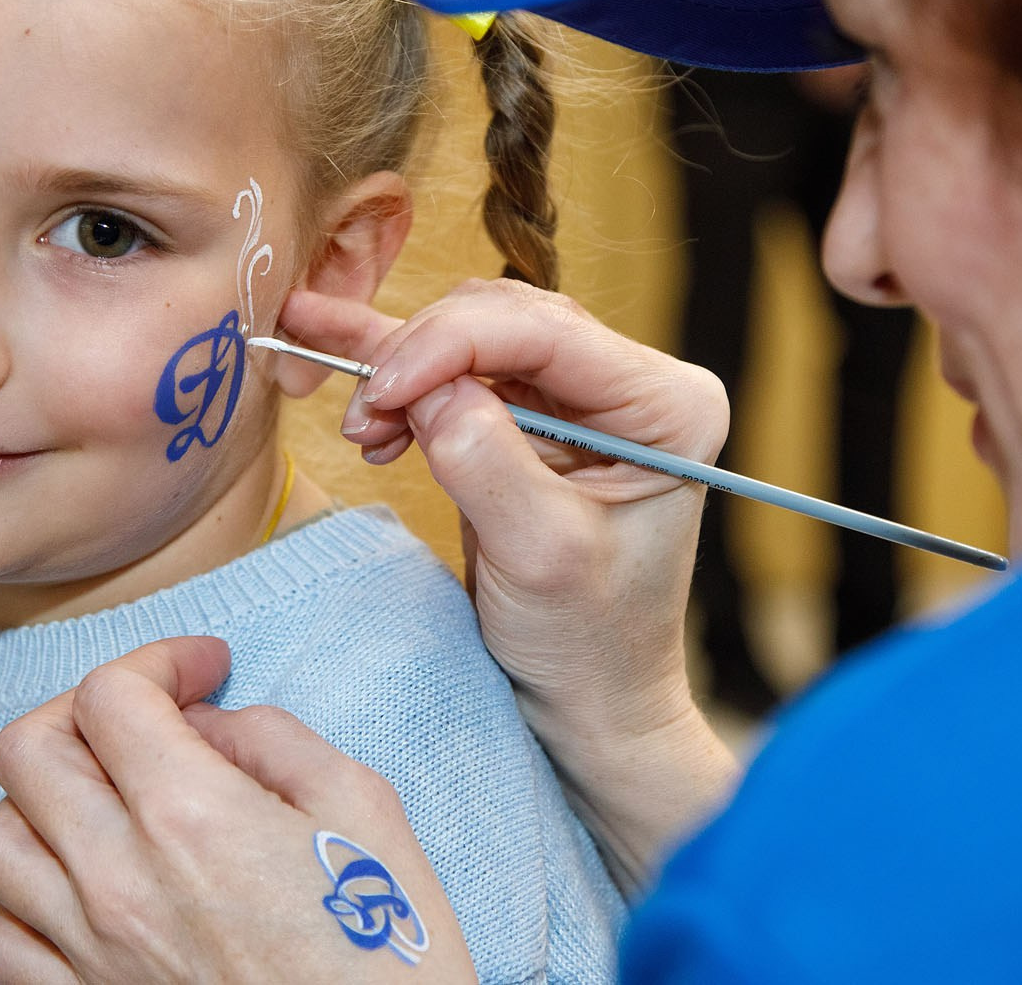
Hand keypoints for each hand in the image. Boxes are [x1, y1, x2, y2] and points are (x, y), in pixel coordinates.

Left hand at [0, 636, 475, 984]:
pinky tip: (88, 890)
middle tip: (145, 719)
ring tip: (108, 804)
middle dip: (83, 712)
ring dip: (43, 803)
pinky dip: (29, 900)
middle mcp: (118, 879)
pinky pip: (3, 940)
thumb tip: (210, 724)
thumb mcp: (363, 809)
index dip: (159, 661)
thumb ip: (276, 740)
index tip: (204, 673)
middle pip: (25, 752)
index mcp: (191, 815)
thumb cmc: (387, 952)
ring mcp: (89, 952)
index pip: (110, 695)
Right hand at [279, 282, 740, 886]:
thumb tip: (426, 390)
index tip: (380, 389)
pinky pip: (461, 371)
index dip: (450, 344)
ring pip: (474, 335)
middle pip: (506, 319)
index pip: (547, 331)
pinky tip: (354, 392)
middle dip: (421, 355)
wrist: (590, 701)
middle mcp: (632, 384)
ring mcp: (583, 396)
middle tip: (363, 415)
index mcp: (667, 405)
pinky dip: (405, 383)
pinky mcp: (537, 417)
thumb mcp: (539, 556)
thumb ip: (486, 462)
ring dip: (405, 368)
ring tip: (361, 428)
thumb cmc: (588, 642)